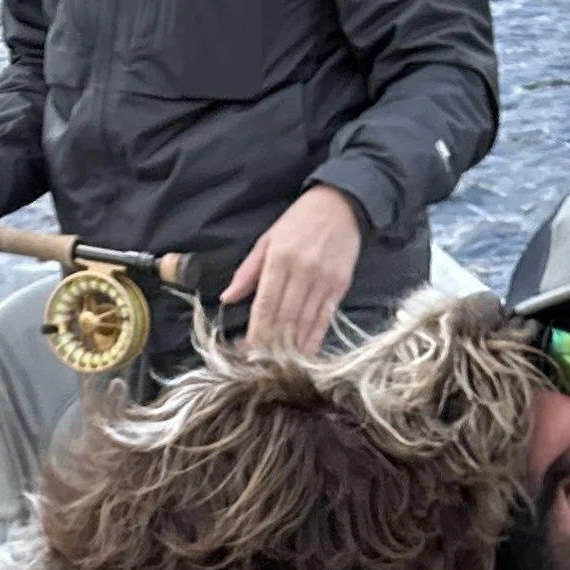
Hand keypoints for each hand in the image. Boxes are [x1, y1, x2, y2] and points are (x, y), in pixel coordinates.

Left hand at [222, 186, 362, 352]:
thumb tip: (227, 298)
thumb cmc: (300, 220)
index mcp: (280, 259)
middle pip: (285, 318)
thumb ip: (247, 271)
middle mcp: (303, 272)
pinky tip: (304, 353)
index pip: (265, 304)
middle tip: (260, 365)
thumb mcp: (268, 239)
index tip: (247, 352)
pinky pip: (325, 319)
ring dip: (292, 347)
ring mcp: (324, 281)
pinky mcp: (340, 286)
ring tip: (279, 365)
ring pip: (305, 322)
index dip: (256, 331)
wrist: (343, 204)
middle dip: (271, 344)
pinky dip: (314, 338)